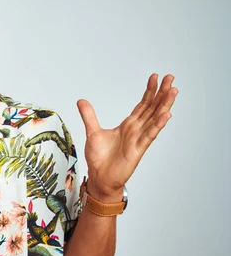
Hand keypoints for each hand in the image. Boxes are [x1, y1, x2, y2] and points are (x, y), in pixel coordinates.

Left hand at [77, 74, 177, 200]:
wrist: (99, 177)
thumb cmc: (99, 158)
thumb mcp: (92, 132)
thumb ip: (89, 116)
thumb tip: (81, 100)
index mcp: (128, 125)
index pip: (142, 105)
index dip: (149, 91)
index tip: (155, 77)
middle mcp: (136, 130)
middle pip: (152, 108)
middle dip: (161, 93)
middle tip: (170, 77)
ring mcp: (139, 139)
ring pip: (155, 119)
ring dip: (164, 105)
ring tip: (173, 91)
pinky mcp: (138, 150)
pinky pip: (150, 135)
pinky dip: (158, 124)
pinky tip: (166, 114)